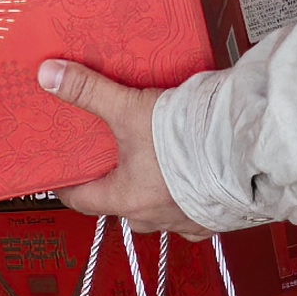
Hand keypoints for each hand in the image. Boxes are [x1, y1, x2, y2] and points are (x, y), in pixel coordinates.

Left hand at [42, 60, 199, 235]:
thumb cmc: (190, 139)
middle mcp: (155, 217)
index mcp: (127, 198)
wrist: (244, 147)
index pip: (82, 200)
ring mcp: (186, 219)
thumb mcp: (129, 108)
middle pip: (120, 205)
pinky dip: (188, 197)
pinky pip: (193, 212)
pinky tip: (191, 178)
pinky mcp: (214, 215)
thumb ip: (89, 91)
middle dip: (116, 183)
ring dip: (153, 190)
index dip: (69, 185)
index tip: (63, 175)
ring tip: (154, 163)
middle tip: (113, 158)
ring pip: (157, 210)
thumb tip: (52, 76)